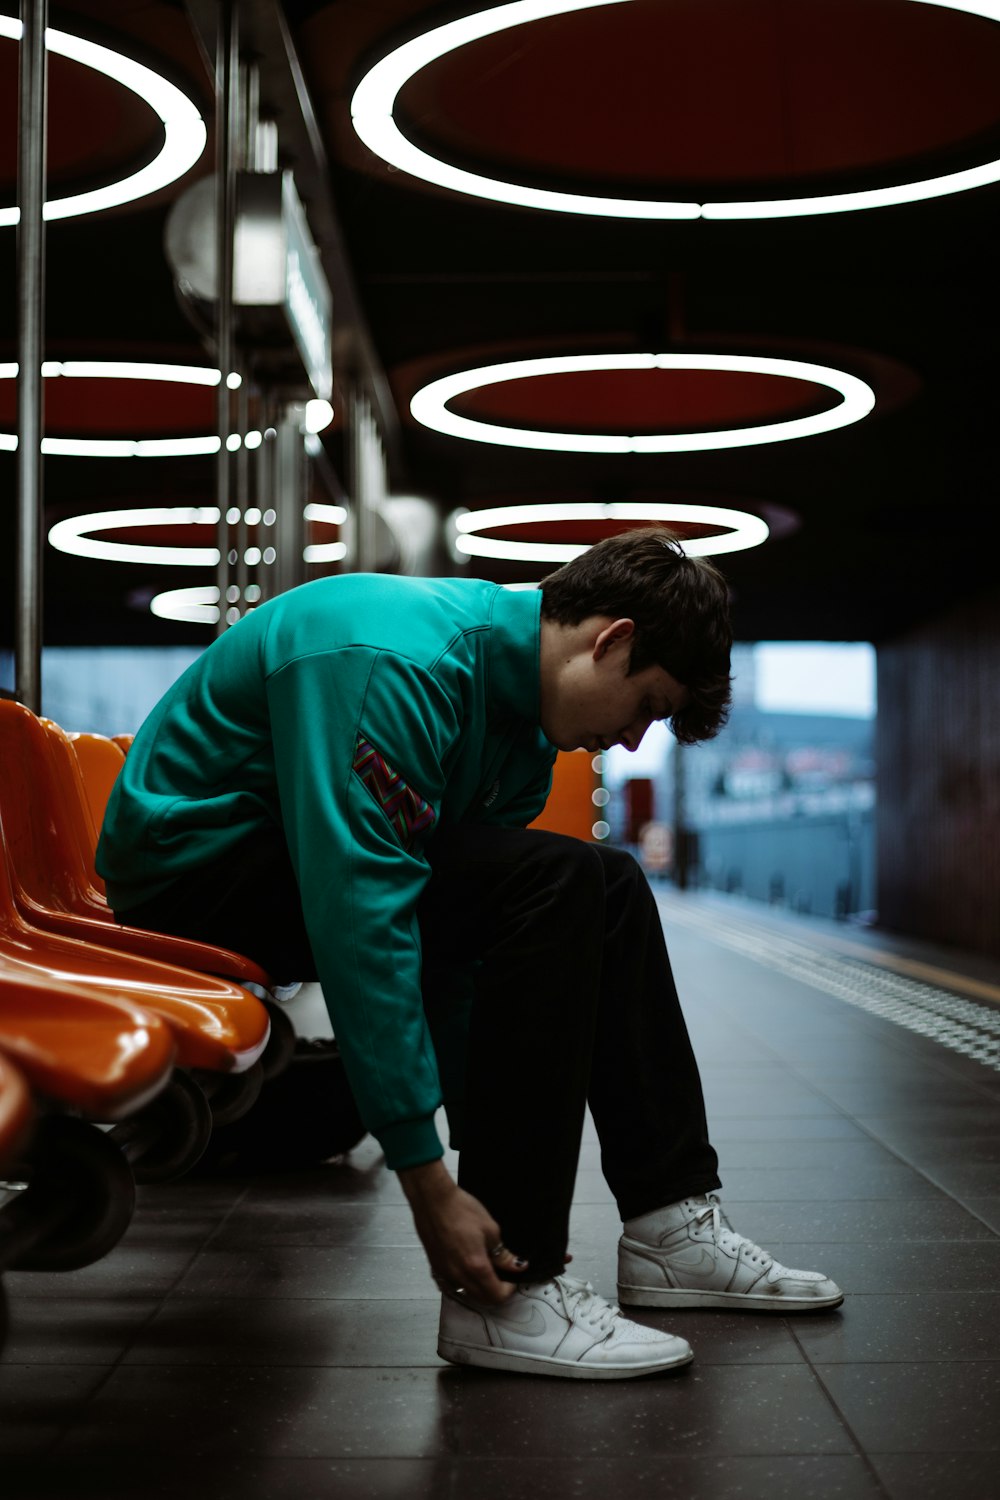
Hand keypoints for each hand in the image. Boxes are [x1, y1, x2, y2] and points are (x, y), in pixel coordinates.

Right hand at [399, 1159, 526, 1302]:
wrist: (433, 1200)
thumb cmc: (463, 1210)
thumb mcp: (490, 1229)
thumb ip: (503, 1254)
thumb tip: (518, 1266)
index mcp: (476, 1267)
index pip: (496, 1295)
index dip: (508, 1290)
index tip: (513, 1278)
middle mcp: (459, 1276)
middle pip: (481, 1299)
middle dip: (495, 1293)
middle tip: (502, 1277)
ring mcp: (444, 1273)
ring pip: (466, 1294)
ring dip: (479, 1291)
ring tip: (485, 1273)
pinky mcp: (435, 1267)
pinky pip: (451, 1286)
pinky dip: (462, 1285)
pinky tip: (466, 1270)